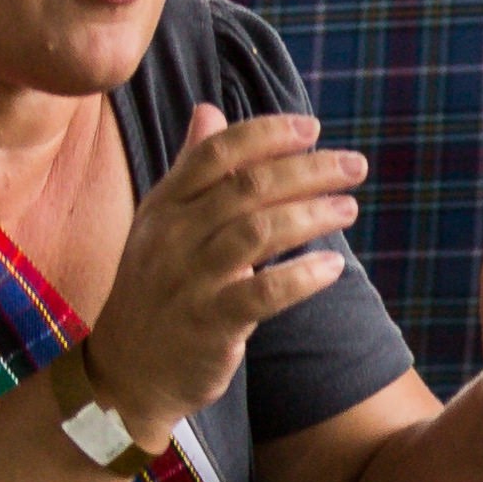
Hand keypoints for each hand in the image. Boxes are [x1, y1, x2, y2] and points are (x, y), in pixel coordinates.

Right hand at [87, 103, 366, 438]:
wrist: (127, 372)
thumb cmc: (158, 289)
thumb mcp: (162, 224)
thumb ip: (191, 169)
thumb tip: (209, 109)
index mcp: (164, 205)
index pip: (215, 153)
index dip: (267, 134)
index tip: (313, 127)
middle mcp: (172, 236)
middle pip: (246, 187)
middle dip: (308, 169)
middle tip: (355, 165)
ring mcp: (189, 281)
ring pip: (258, 232)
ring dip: (311, 215)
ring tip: (348, 208)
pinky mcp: (209, 325)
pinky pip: (262, 294)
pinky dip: (301, 277)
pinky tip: (332, 267)